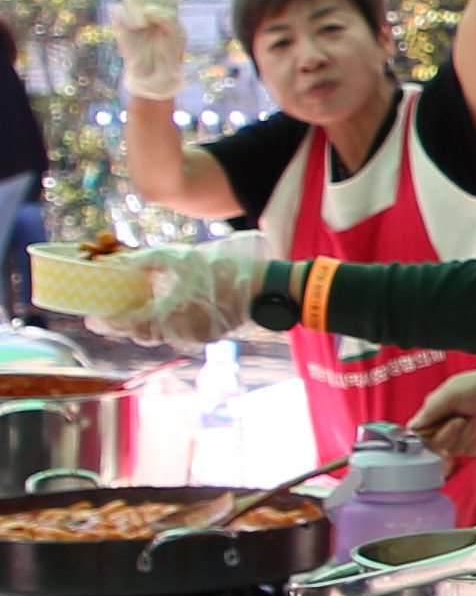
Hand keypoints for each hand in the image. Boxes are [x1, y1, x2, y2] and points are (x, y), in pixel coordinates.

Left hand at [74, 230, 264, 347]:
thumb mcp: (179, 257)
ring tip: (138, 309)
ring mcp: (195, 337)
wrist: (263, 288)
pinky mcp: (208, 337)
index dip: (107, 322)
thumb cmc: (222, 270)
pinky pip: (178, 334)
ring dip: (146, 325)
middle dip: (124, 325)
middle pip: (141, 334)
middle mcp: (179, 332)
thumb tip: (115, 262)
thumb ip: (144, 261)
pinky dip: (167, 325)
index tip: (92, 318)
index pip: (128, 323)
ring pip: (160, 336)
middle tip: (110, 314)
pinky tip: (166, 311)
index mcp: (168, 314)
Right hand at [113, 0, 187, 100]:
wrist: (154, 72)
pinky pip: (122, 10)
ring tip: (146, 25)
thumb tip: (147, 8)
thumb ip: (167, 18)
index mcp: (168, 1)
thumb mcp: (177, 34)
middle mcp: (150, 0)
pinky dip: (131, 18)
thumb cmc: (170, 51)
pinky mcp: (120, 18)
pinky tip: (136, 27)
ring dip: (142, 10)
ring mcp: (133, 8)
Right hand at [409, 360, 475, 462]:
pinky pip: (468, 451)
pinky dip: (475, 438)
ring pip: (450, 450)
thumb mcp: (449, 394)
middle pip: (432, 446)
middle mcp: (445, 426)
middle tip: (460, 419)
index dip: (419, 437)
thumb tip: (411, 429)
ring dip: (465, 434)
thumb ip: (429, 412)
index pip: (417, 432)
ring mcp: (461, 437)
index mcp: (435, 412)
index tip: (428, 433)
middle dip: (446, 434)